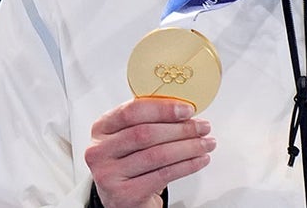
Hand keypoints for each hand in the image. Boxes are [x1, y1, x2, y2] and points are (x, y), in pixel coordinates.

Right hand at [83, 98, 214, 207]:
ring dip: (188, 147)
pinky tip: (199, 160)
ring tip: (206, 143)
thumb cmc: (129, 163)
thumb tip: (184, 109)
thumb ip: (148, 120)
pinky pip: (163, 175)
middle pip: (145, 133)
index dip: (162, 109)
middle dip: (181, 129)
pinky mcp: (124, 194)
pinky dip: (187, 166)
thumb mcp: (129, 138)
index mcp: (101, 128)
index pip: (131, 111)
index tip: (187, 109)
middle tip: (203, 127)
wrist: (122, 199)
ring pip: (157, 155)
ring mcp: (109, 174)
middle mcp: (100, 151)